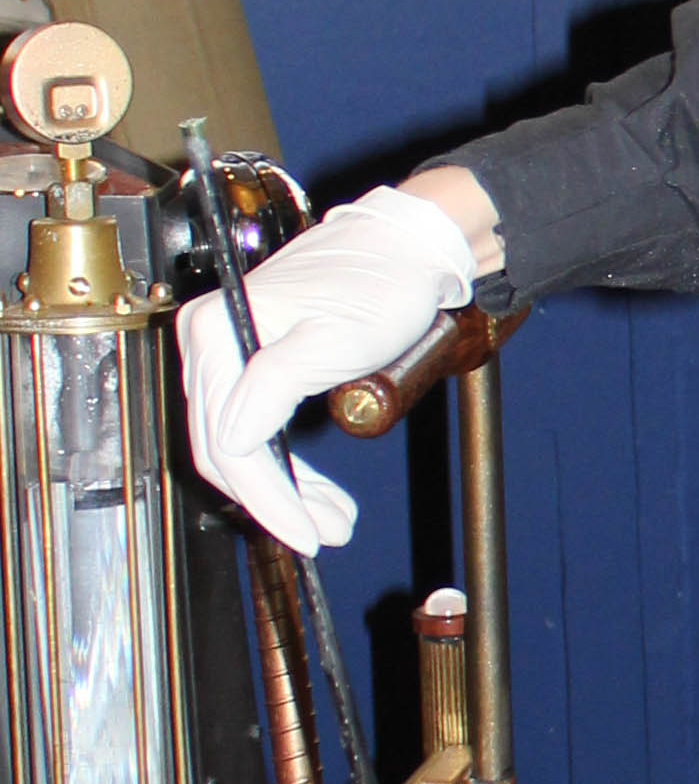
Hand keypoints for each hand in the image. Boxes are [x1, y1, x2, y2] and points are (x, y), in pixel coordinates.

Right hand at [177, 183, 476, 554]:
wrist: (404, 247)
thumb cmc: (378, 283)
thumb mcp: (334, 339)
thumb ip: (273, 386)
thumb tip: (229, 440)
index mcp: (217, 332)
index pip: (227, 442)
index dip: (266, 497)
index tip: (304, 534)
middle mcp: (209, 341)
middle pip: (224, 449)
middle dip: (275, 501)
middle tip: (325, 535)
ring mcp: (226, 352)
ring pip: (238, 445)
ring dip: (283, 490)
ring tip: (333, 522)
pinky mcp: (250, 363)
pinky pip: (255, 427)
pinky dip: (286, 465)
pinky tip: (320, 494)